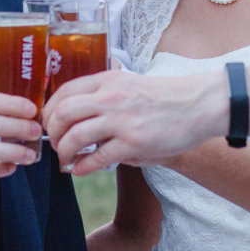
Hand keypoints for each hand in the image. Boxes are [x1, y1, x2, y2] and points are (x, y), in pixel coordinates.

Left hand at [44, 68, 225, 176]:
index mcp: (108, 80)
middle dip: (52, 134)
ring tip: (66, 161)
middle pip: (62, 114)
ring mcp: (121, 120)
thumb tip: (77, 117)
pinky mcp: (134, 143)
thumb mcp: (130, 84)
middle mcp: (110, 97)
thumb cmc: (166, 97)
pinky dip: (82, 167)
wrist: (200, 104)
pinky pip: (97, 158)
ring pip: (75, 136)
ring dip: (64, 153)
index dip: (48, 112)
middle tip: (55, 145)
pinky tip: (81, 171)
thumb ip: (104, 96)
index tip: (49, 125)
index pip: (63, 92)